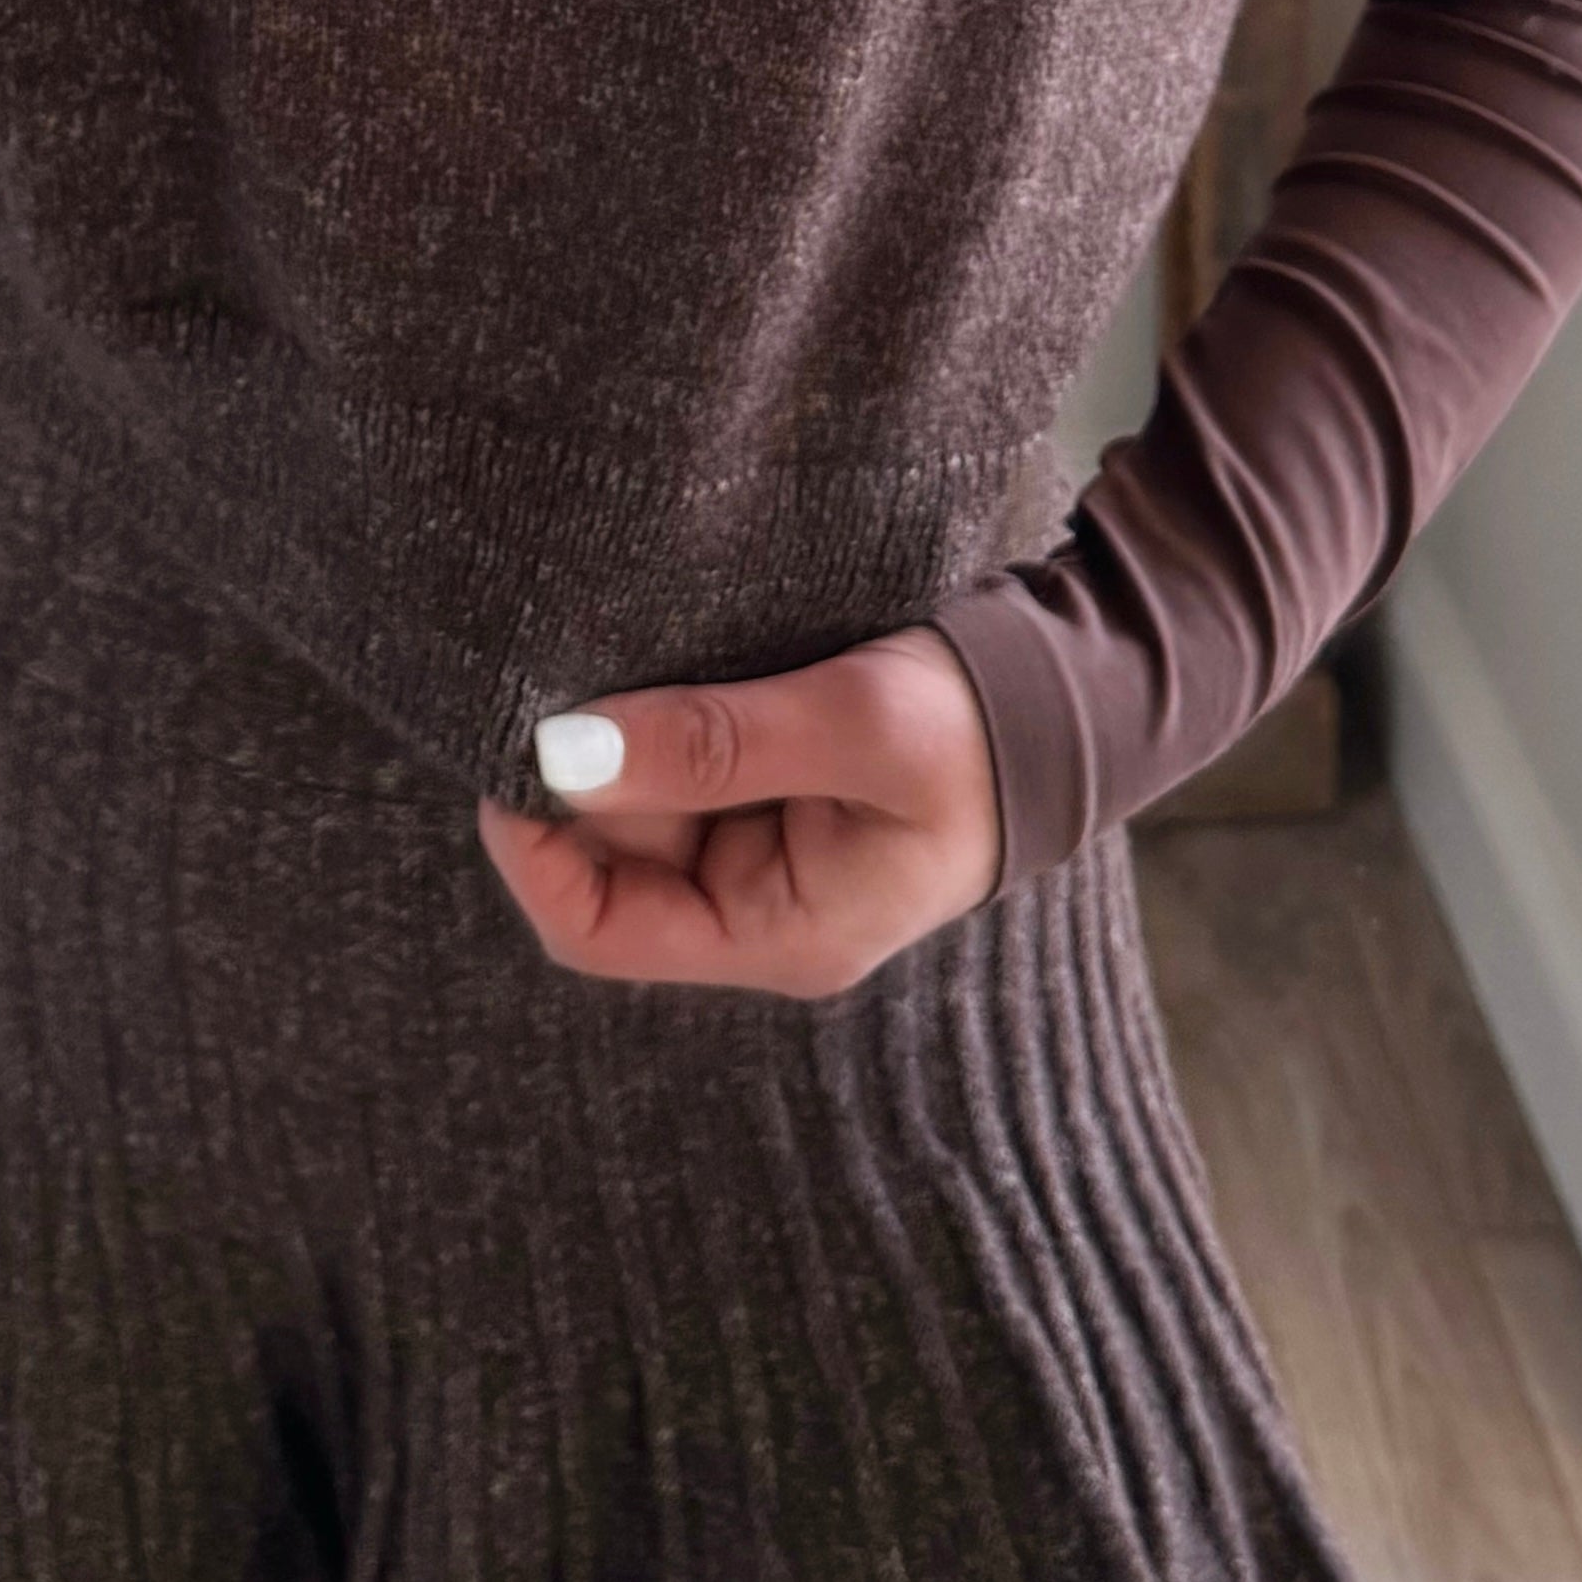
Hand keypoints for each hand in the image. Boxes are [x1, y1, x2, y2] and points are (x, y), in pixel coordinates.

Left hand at [473, 625, 1003, 998]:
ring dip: (616, 732)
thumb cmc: (976, 728)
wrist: (1066, 700)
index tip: (515, 745)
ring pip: (631, 801)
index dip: (534, 847)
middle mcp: (753, 908)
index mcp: (779, 934)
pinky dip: (652, 715)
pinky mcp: (762, 793)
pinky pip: (672, 764)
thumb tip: (561, 755)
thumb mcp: (853, 724)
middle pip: (604, 856)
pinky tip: (662, 655)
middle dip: (580, 769)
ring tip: (627, 646)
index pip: (597, 930)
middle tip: (568, 664)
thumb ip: (712, 742)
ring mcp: (756, 852)